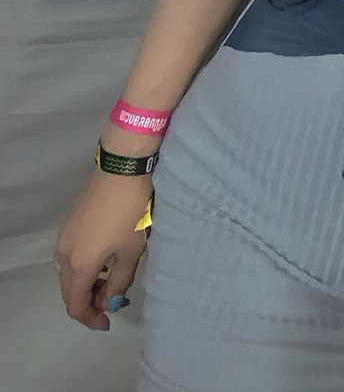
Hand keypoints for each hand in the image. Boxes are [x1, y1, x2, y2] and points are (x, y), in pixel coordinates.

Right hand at [53, 170, 150, 330]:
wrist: (121, 169)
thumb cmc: (130, 212)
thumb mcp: (132, 251)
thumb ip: (120, 281)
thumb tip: (110, 299)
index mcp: (78, 265)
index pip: (75, 305)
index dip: (90, 319)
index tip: (108, 322)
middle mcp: (63, 253)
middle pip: (69, 290)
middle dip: (88, 301)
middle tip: (112, 300)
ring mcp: (63, 235)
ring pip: (69, 271)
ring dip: (87, 282)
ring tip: (111, 278)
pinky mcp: (69, 220)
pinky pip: (71, 254)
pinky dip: (85, 264)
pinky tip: (105, 256)